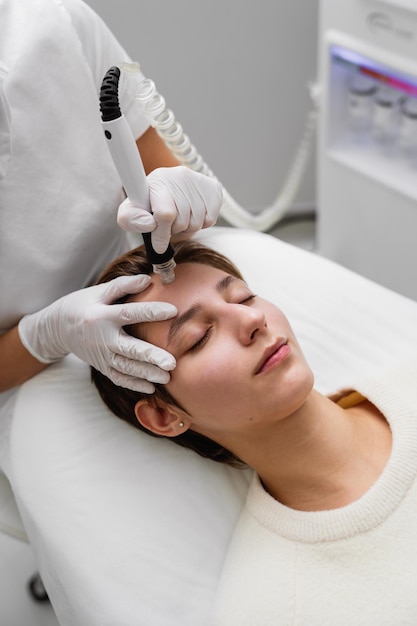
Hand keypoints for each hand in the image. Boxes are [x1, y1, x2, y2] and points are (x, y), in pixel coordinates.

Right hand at [18, 275, 176, 392]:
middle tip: (171, 363)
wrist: (57, 328)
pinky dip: (134, 384)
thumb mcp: (98, 292)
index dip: (150, 311)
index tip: (173, 311)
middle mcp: (102, 338)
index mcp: (101, 316)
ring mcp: (101, 355)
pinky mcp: (101, 366)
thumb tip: (148, 279)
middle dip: (150, 356)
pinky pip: (118, 377)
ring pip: (126, 367)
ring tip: (167, 377)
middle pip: (129, 348)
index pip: (128, 313)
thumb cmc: (82, 305)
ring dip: (146, 373)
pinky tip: (152, 387)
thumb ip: (123, 286)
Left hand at [117, 166, 222, 252]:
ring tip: (179, 218)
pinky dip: (201, 224)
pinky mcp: (213, 188)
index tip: (158, 245)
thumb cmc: (147, 204)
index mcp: (158, 180)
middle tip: (168, 224)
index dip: (161, 234)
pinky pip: (210, 220)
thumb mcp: (130, 212)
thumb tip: (149, 224)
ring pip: (197, 222)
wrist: (166, 188)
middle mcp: (180, 175)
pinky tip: (192, 214)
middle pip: (182, 221)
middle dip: (173, 230)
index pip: (165, 213)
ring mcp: (198, 181)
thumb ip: (130, 219)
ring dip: (187, 228)